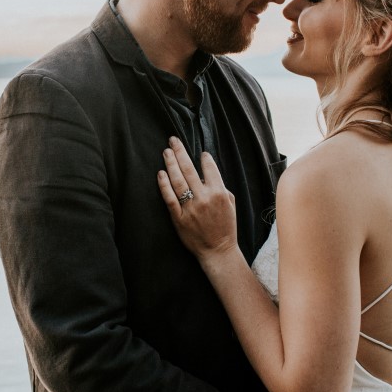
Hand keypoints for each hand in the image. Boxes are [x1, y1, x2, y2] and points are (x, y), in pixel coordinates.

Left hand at [157, 137, 237, 259]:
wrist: (217, 250)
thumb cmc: (226, 227)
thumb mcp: (231, 204)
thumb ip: (221, 187)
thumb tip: (207, 175)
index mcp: (219, 193)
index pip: (209, 169)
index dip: (204, 158)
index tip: (200, 153)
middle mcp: (204, 198)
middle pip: (189, 170)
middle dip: (180, 152)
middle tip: (173, 140)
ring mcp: (190, 208)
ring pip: (177, 180)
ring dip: (171, 164)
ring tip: (166, 152)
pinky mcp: (178, 218)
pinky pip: (169, 198)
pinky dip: (164, 184)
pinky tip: (160, 173)